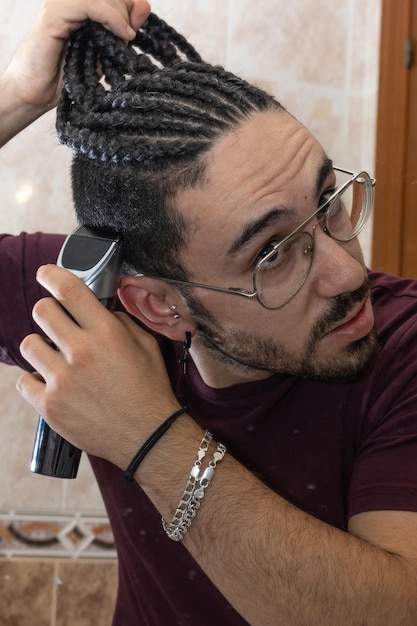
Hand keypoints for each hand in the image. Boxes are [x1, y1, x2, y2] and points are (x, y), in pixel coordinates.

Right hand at [4, 0, 150, 110]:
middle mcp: (69, 2)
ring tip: (126, 37)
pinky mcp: (53, 15)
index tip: (135, 31)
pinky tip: (122, 33)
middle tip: (129, 37)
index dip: (128, 7)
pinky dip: (110, 17)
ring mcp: (60, 5)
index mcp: (80, 8)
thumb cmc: (69, 78)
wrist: (37, 94)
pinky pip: (88, 4)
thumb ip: (121, 29)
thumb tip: (145, 6)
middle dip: (125, 11)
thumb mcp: (105, 53)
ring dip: (119, 15)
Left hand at [17, 264, 180, 469]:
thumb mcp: (146, 346)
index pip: (69, 289)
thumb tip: (98, 310)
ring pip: (28, 345)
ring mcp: (62, 380)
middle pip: (41, 311)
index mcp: (107, 333)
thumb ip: (120, 322)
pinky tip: (54, 386)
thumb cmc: (149, 390)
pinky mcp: (49, 406)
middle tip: (58, 326)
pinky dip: (36, 381)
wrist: (148, 436)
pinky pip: (23, 380)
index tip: (45, 274)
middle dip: (48, 314)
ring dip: (41, 349)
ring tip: (57, 361)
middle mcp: (82, 351)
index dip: (51, 275)